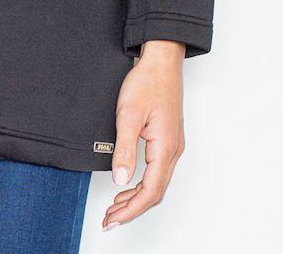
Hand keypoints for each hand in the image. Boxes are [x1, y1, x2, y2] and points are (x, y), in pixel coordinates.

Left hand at [103, 40, 185, 231]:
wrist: (161, 61)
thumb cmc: (147, 82)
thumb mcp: (128, 115)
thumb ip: (124, 150)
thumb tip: (119, 180)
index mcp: (165, 147)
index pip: (149, 191)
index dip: (130, 210)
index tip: (112, 220)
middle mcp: (173, 150)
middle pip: (155, 193)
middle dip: (132, 209)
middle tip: (110, 219)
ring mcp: (173, 146)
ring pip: (157, 184)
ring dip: (137, 198)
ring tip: (115, 207)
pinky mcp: (168, 140)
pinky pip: (158, 172)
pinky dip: (142, 184)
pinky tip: (127, 184)